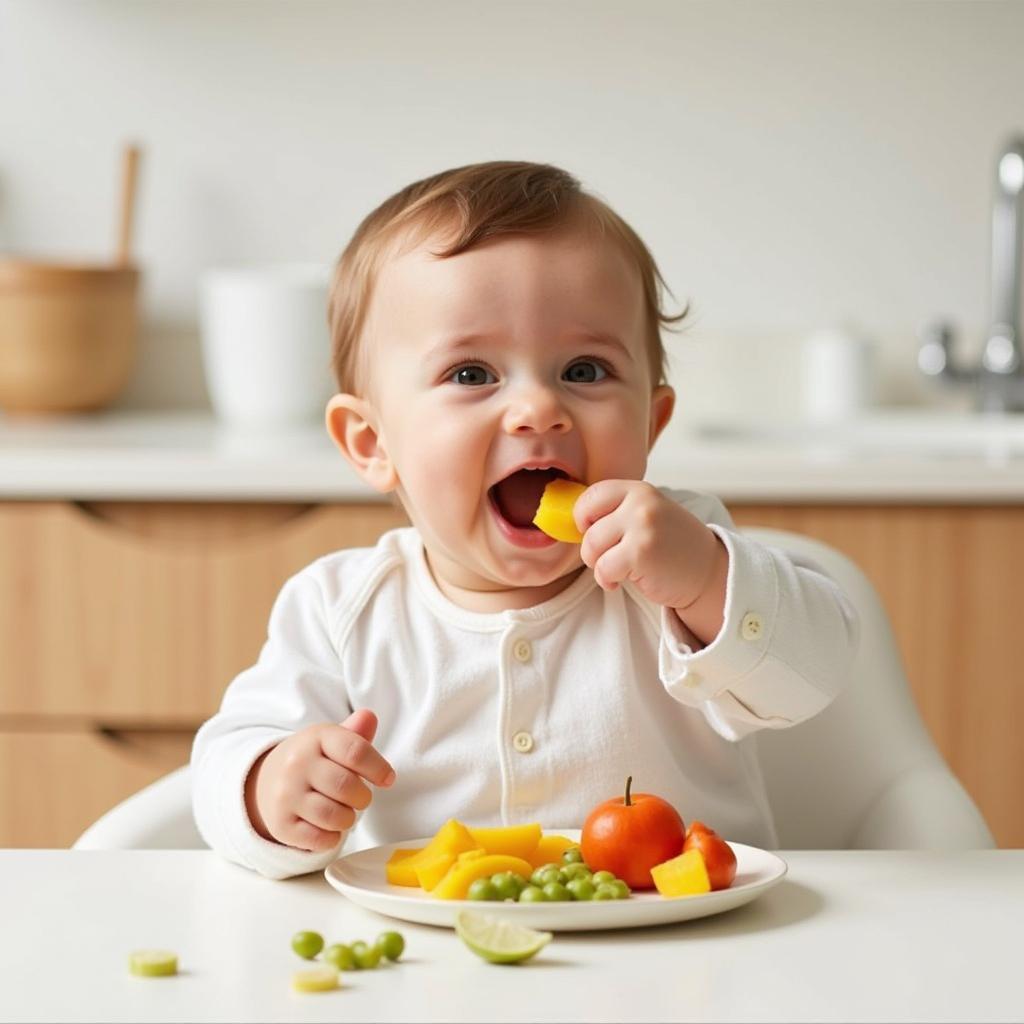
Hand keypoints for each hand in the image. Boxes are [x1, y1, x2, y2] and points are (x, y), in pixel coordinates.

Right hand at [244, 708, 395, 852]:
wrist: (266, 781)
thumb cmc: (313, 760)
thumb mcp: (331, 741)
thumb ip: (355, 733)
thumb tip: (369, 717)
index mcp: (315, 737)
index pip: (356, 752)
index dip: (379, 768)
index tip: (388, 779)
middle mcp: (296, 764)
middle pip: (347, 786)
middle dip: (363, 797)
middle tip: (360, 798)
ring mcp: (285, 795)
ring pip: (334, 816)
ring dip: (348, 819)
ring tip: (344, 812)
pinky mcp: (280, 825)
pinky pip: (319, 839)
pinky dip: (331, 838)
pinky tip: (328, 827)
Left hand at [575, 481, 727, 639]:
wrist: (707, 571)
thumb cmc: (670, 545)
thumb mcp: (647, 514)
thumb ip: (617, 511)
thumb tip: (569, 520)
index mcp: (639, 489)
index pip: (590, 495)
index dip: (583, 517)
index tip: (593, 532)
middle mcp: (641, 503)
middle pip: (587, 526)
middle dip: (591, 548)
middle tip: (609, 557)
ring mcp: (642, 527)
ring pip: (591, 548)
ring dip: (599, 566)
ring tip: (618, 569)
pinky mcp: (641, 553)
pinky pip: (603, 569)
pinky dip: (607, 581)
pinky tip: (623, 581)